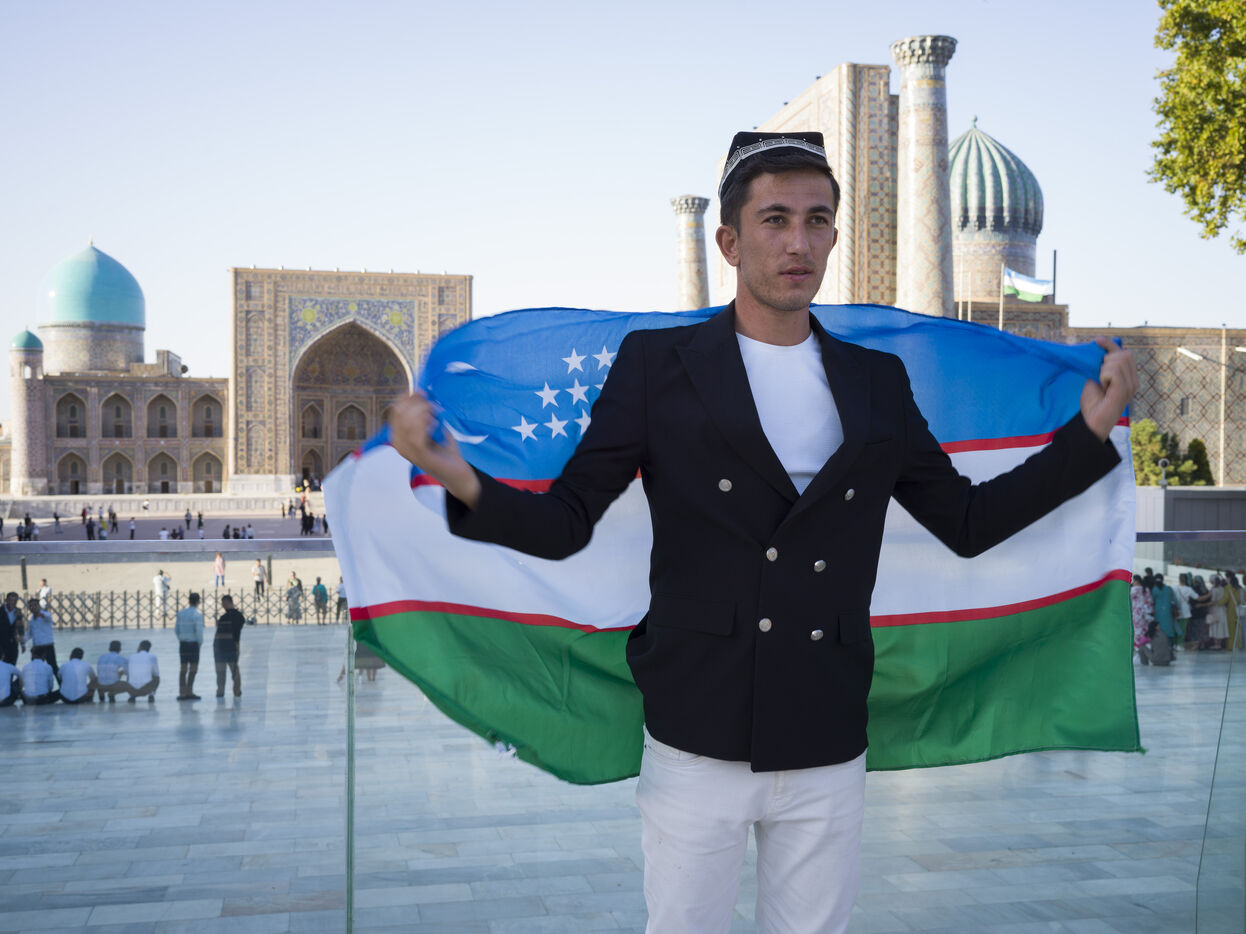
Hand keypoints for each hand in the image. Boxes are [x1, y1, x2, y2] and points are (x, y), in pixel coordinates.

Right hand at [387, 392, 480, 507]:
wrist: (456, 471)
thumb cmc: (443, 447)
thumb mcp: (432, 424)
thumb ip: (425, 411)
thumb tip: (420, 392)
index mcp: (399, 434)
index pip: (395, 410)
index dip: (407, 397)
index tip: (422, 391)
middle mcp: (399, 443)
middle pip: (399, 413)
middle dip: (417, 404)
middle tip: (433, 406)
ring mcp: (408, 451)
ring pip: (407, 423)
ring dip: (424, 414)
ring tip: (435, 417)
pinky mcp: (420, 457)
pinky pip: (416, 437)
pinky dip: (426, 426)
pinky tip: (435, 425)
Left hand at [1080, 337, 1137, 441]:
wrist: (1091, 422)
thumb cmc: (1093, 403)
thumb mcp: (1096, 379)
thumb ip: (1102, 366)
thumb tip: (1101, 348)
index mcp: (1129, 378)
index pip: (1125, 354)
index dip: (1111, 345)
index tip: (1098, 340)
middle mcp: (1133, 381)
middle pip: (1124, 354)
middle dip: (1107, 359)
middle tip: (1099, 375)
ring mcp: (1131, 386)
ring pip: (1118, 361)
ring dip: (1103, 369)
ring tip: (1102, 384)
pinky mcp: (1124, 391)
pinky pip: (1114, 372)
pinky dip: (1104, 376)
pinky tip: (1103, 387)